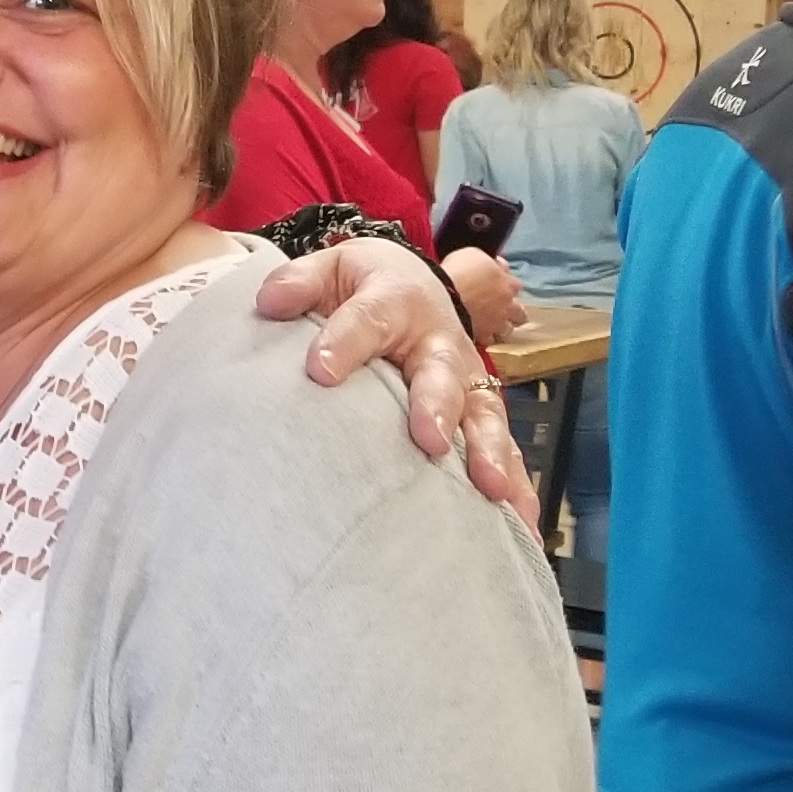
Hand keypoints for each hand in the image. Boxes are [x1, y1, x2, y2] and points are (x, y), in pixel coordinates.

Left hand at [257, 240, 539, 530]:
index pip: (368, 320)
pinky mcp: (477, 412)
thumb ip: (299, 283)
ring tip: (491, 489)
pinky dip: (515, 485)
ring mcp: (464, 380)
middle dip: (438, 405)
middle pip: (440, 373)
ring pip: (482, 414)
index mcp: (396, 300)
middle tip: (430, 438)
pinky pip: (502, 449)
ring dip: (489, 451)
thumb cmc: (364, 285)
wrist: (412, 285)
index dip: (345, 342)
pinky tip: (521, 523)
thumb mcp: (331, 269)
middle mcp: (439, 341)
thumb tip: (271, 302)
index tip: (321, 371)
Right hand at [441, 248, 528, 344]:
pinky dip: (484, 337)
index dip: (507, 285)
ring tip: (490, 325)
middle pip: (520, 314)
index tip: (497, 283)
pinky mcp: (482, 337)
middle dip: (513, 313)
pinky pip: (488, 340)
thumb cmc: (459, 271)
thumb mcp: (474, 254)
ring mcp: (496, 324)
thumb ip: (489, 261)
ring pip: (507, 331)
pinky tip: (477, 334)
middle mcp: (507, 306)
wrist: (445, 296)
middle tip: (500, 310)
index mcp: (507, 284)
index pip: (516, 285)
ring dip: (500, 328)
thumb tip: (498, 264)